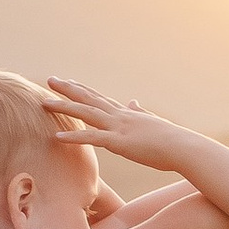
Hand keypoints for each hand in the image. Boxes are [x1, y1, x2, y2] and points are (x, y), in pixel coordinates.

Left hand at [41, 75, 194, 171]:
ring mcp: (118, 127)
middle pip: (89, 98)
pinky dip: (73, 136)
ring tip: (44, 102)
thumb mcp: (153, 123)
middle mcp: (120, 116)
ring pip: (86, 113)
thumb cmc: (172, 142)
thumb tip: (134, 102)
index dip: (82, 90)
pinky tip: (57, 136)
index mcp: (127, 114)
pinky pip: (91, 138)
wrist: (185, 148)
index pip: (100, 98)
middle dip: (68, 89)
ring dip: (64, 106)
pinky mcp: (119, 143)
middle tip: (50, 79)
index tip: (68, 82)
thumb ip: (141, 112)